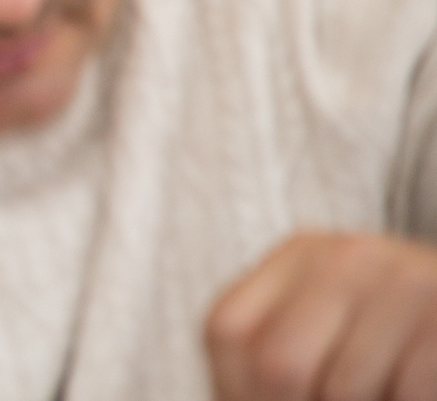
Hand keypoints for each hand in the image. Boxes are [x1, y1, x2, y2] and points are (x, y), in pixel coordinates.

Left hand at [207, 231, 436, 400]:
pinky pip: (409, 392)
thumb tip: (230, 399)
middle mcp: (350, 256)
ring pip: (345, 390)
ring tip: (385, 392)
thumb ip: (283, 358)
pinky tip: (411, 392)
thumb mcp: (338, 330)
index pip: (229, 332)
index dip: (240, 393)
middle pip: (281, 367)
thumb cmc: (402, 341)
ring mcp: (410, 283)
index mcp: (303, 255)